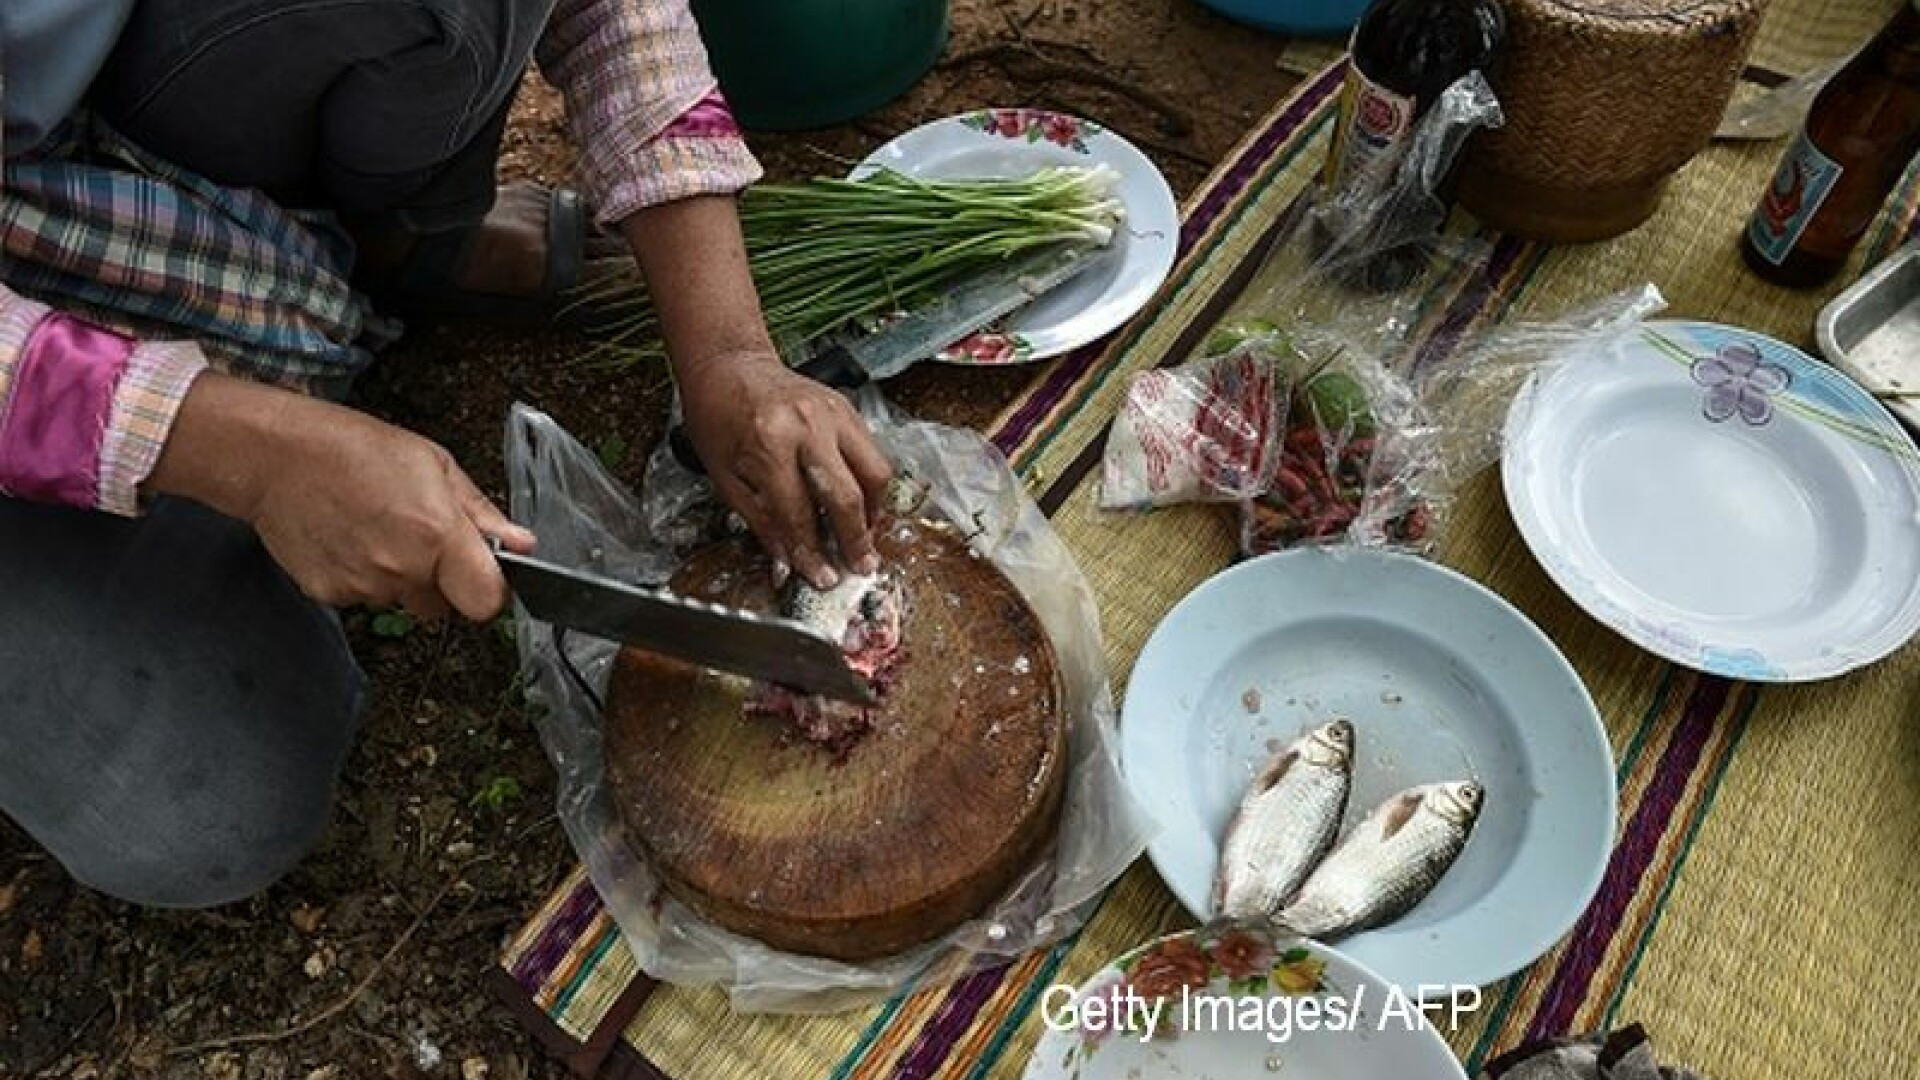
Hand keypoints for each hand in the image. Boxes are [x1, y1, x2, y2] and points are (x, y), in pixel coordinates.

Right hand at [150, 374, 535, 619]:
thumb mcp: (435, 464)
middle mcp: (403, 570)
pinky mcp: (329, 595)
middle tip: (417, 536)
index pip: (486, 602)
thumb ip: (480, 513)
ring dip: (399, 577)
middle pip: (443, 606)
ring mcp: (363, 587)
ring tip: (376, 528)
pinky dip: (362, 576)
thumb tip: (522, 544)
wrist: (276, 456)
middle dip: (440, 581)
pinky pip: (363, 598)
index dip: (488, 589)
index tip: (481, 571)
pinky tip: (349, 538)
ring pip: (402, 602)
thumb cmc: (356, 449)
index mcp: (437, 536)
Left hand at [678, 350, 892, 586]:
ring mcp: (833, 414)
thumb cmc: (718, 418)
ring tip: (864, 534)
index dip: (812, 552)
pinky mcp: (847, 408)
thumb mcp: (725, 478)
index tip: (822, 576)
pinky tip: (860, 502)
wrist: (728, 367)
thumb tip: (788, 562)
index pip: (800, 514)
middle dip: (855, 539)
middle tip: (859, 565)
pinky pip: (872, 452)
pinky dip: (870, 483)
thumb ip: (761, 522)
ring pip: (875, 472)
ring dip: (874, 511)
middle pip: (847, 496)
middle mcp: (807, 426)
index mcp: (769, 445)